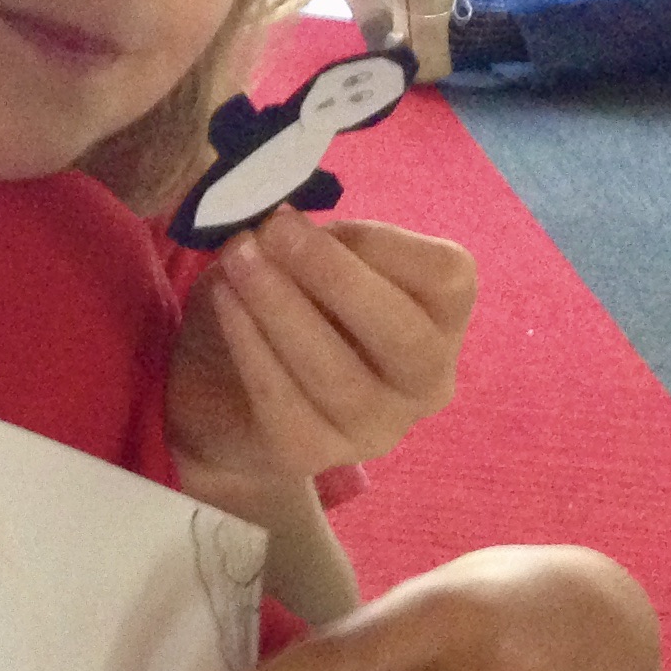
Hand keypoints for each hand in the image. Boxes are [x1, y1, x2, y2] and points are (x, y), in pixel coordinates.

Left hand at [168, 213, 477, 492]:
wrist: (222, 396)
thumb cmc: (281, 307)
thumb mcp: (302, 261)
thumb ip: (312, 239)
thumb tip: (282, 220)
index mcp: (441, 321)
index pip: (448, 280)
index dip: (381, 241)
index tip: (314, 216)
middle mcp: (426, 382)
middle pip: (405, 335)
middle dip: (335, 276)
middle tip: (273, 231)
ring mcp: (376, 428)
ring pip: (340, 375)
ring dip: (283, 308)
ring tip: (237, 259)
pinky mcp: (314, 455)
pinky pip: (285, 403)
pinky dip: (252, 347)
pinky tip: (225, 303)